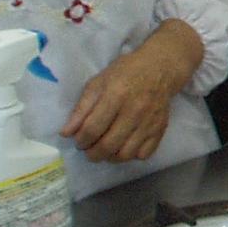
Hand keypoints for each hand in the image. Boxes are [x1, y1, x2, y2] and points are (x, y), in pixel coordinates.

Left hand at [61, 40, 187, 162]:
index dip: (80, 140)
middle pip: (109, 145)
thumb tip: (66, 133)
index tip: (78, 140)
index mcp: (116, 96)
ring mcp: (149, 122)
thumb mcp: (97, 83)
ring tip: (105, 150)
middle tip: (88, 150)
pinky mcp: (161, 129)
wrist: (160, 68)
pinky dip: (131, 156)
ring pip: (126, 154)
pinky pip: (144, 154)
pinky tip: (124, 147)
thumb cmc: (125, 72)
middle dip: (92, 153)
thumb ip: (81, 108)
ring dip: (110, 157)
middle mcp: (135, 111)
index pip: (92, 129)